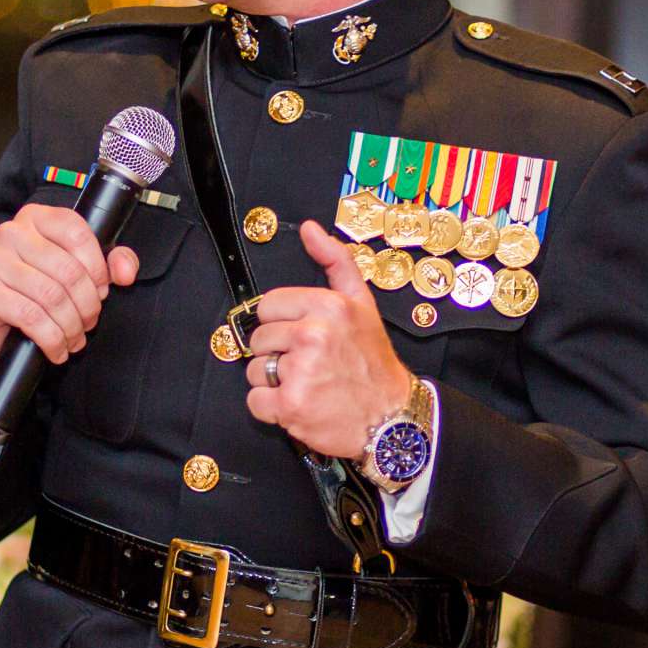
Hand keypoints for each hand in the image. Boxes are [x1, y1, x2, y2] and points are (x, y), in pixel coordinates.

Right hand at [0, 204, 141, 397]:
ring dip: (71, 327)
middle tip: (89, 322)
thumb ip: (110, 264)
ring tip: (74, 338)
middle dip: (87, 305)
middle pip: (68, 271)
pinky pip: (32, 318)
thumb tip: (126, 273)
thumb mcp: (76, 272)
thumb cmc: (35, 293)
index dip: (98, 268)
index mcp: (37, 218)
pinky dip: (52, 340)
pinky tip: (57, 349)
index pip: (77, 233)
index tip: (102, 290)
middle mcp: (12, 233)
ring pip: (52, 297)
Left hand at [242, 220, 412, 458]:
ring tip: (307, 385)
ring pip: (255, 370)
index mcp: (328, 306)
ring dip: (274, 382)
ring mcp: (301, 372)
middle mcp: (313, 335)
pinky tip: (298, 405)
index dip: (280, 324)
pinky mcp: (291, 406)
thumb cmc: (373, 362)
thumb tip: (309, 228)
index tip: (302, 337)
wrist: (392, 419)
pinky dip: (272, 409)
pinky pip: (255, 402)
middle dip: (277, 353)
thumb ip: (335, 260)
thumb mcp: (362, 303)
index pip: (267, 306)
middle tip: (309, 365)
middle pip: (259, 339)